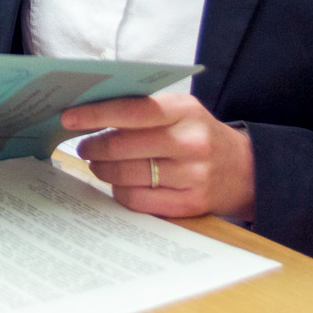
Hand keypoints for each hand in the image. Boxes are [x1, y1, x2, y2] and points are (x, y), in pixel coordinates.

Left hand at [63, 94, 254, 220]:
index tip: (69, 118)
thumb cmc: (197, 133)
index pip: (131, 111)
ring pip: (126, 175)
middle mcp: (191, 142)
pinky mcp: (189, 204)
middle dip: (93, 147)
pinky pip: (137, 200)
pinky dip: (119, 191)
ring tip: (97, 163)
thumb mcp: (179, 110)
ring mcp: (192, 176)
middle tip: (84, 146)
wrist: (243, 169)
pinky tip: (118, 182)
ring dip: (102, 169)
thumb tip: (88, 111)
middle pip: (123, 147)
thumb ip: (141, 108)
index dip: (95, 115)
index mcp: (185, 110)